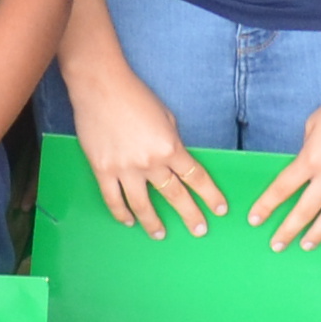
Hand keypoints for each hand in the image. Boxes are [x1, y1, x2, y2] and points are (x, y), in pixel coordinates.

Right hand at [70, 66, 216, 238]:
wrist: (101, 87)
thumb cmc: (135, 96)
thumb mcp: (166, 117)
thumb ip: (172, 142)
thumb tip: (174, 160)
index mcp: (170, 147)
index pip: (196, 177)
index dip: (209, 195)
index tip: (219, 209)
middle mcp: (151, 162)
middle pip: (175, 195)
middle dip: (190, 215)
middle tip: (199, 230)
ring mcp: (126, 168)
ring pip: (143, 205)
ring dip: (153, 223)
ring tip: (161, 234)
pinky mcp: (103, 169)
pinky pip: (113, 199)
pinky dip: (121, 213)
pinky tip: (129, 221)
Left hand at [254, 65, 320, 249]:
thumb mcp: (314, 123)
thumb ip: (308, 148)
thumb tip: (308, 165)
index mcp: (311, 158)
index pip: (282, 188)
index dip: (266, 206)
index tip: (255, 219)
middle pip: (304, 210)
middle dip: (287, 230)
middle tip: (276, 245)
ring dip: (316, 234)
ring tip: (306, 245)